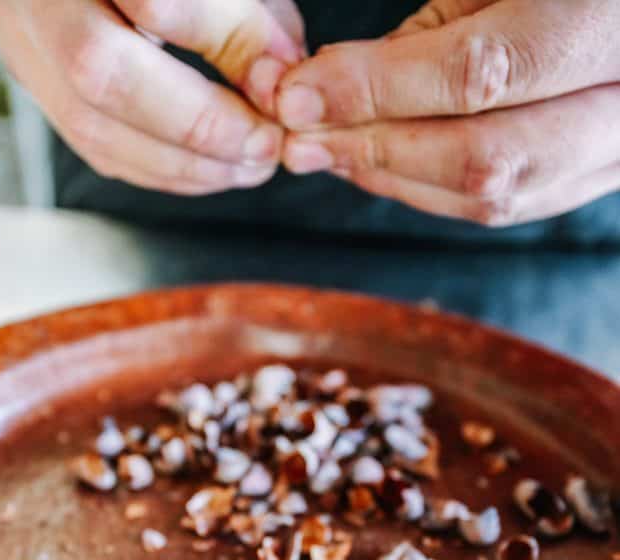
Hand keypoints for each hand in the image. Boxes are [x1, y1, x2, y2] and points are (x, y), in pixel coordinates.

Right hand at [0, 0, 304, 194]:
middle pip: (104, 73)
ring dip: (185, 163)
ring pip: (92, 125)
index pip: (154, 0)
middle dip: (199, 125)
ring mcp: (24, 44)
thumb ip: (244, 20)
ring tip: (248, 166)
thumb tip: (276, 86)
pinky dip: (162, 169)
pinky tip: (209, 169)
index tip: (279, 89)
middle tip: (263, 148)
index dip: (226, 46)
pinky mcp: (34, 87)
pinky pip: (94, 148)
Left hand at [278, 0, 619, 225]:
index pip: (477, 74)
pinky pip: (510, 206)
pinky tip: (383, 168)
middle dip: (377, 151)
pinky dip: (434, 191)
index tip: (299, 96)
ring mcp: (618, 154)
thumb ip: (439, 33)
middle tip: (299, 142)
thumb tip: (345, 88)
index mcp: (602, 25)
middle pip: (483, 158)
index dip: (377, 92)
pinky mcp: (602, 180)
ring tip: (328, 153)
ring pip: (494, 197)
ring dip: (396, 179)